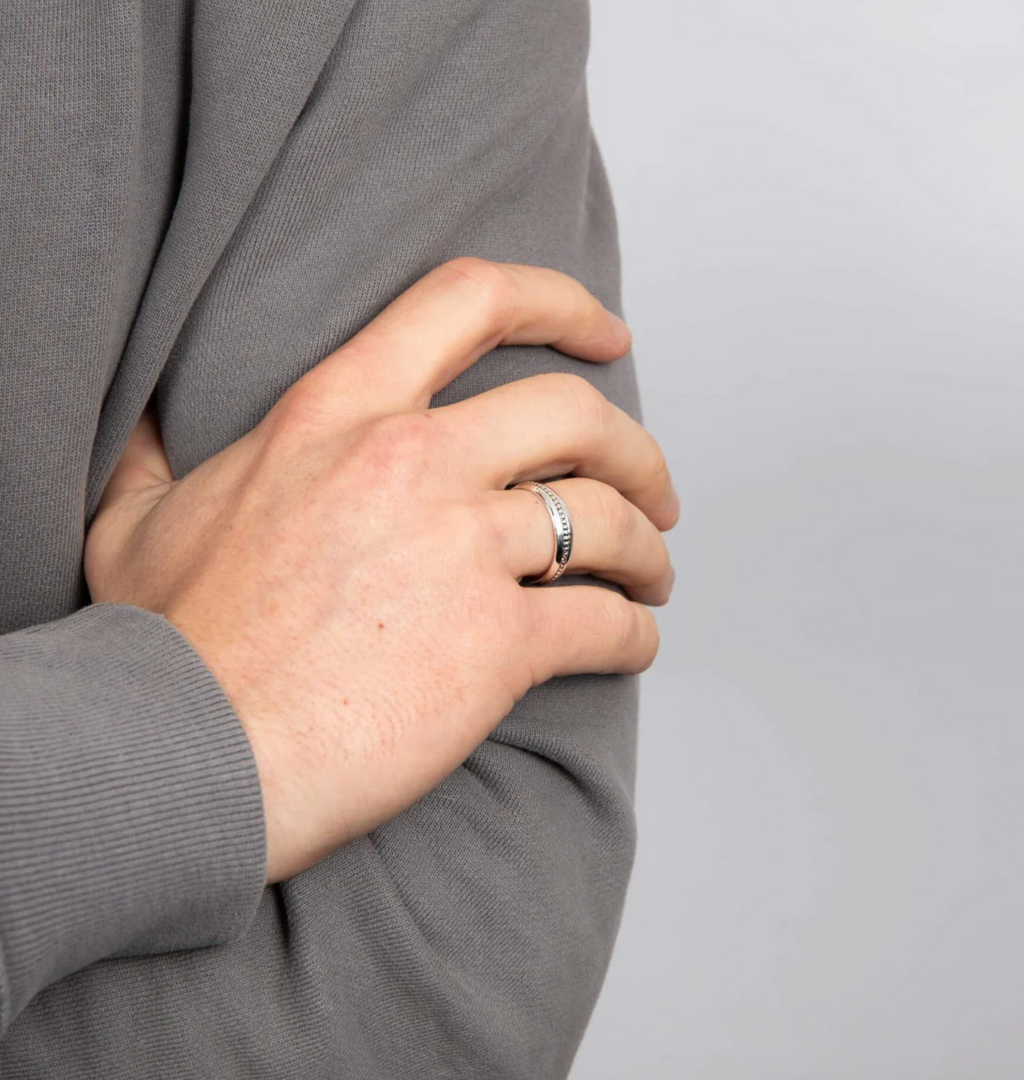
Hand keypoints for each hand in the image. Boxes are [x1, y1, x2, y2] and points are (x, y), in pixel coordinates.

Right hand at [85, 258, 677, 883]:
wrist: (186, 755)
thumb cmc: (165, 646)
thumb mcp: (137, 517)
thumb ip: (152, 451)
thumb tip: (138, 418)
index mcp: (337, 412)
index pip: (469, 301)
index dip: (557, 302)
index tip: (603, 334)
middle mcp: (410, 462)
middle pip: (575, 414)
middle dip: (635, 447)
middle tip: (653, 485)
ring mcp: (460, 551)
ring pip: (607, 518)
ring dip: (648, 547)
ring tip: (653, 573)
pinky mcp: (496, 645)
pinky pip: (604, 624)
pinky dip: (634, 633)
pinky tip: (632, 642)